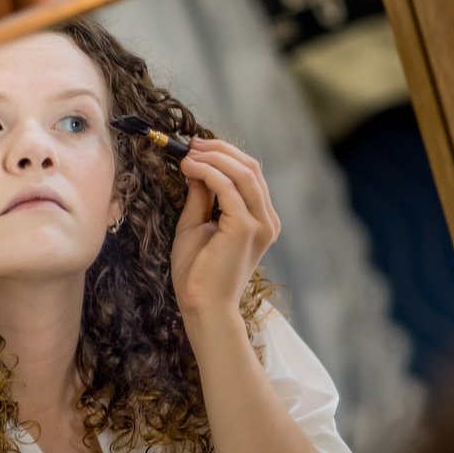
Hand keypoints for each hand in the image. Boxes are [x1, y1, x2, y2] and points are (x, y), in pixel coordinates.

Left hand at [172, 138, 280, 317]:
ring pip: (243, 172)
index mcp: (260, 219)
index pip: (250, 174)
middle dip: (219, 150)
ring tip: (187, 154)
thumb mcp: (197, 225)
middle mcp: (267, 220)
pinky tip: (190, 169)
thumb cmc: (198, 274)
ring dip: (213, 157)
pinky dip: (209, 172)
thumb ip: (202, 196)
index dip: (224, 155)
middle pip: (250, 167)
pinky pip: (229, 188)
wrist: (202, 307)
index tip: (195, 148)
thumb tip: (197, 166)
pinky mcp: (246, 228)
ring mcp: (260, 223)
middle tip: (190, 145)